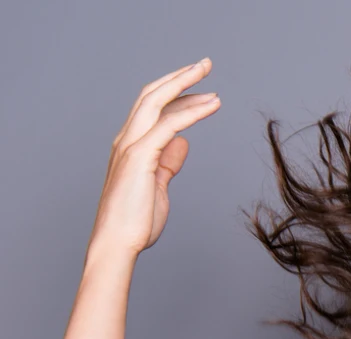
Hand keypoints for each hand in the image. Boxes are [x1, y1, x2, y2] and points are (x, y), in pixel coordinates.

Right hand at [86, 57, 220, 259]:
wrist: (118, 242)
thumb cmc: (135, 220)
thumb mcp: (158, 185)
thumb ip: (168, 162)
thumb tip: (182, 143)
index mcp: (130, 146)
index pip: (152, 108)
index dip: (175, 93)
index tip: (200, 87)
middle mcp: (126, 140)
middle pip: (151, 95)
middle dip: (178, 77)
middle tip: (204, 64)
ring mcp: (130, 146)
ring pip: (156, 101)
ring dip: (185, 84)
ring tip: (208, 73)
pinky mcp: (140, 157)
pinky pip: (169, 125)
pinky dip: (191, 111)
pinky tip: (211, 104)